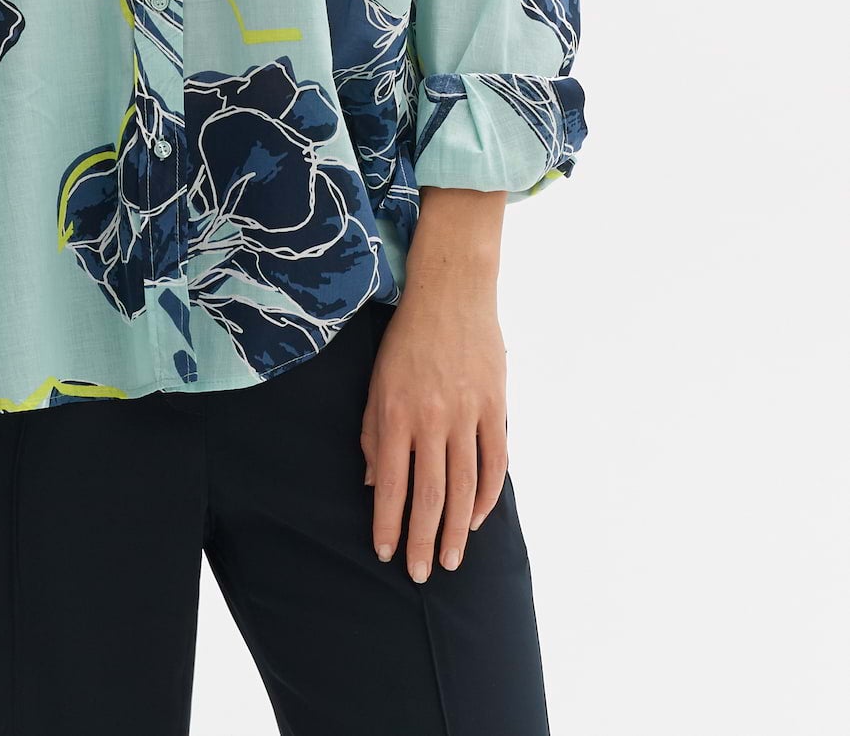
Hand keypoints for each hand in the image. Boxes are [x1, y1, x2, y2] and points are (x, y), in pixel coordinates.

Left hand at [359, 284, 508, 581]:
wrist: (451, 293)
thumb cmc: (406, 339)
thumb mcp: (376, 382)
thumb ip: (373, 434)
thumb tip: (375, 484)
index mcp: (396, 413)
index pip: (392, 483)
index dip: (388, 523)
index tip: (386, 553)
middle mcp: (432, 419)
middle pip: (429, 494)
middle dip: (422, 539)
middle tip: (420, 574)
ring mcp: (467, 414)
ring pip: (463, 486)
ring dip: (455, 529)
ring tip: (448, 560)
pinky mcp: (495, 407)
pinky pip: (495, 463)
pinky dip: (487, 496)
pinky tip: (475, 518)